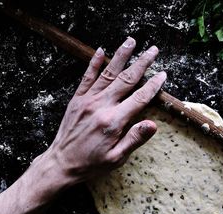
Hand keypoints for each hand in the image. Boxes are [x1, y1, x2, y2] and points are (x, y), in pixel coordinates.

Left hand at [42, 37, 165, 185]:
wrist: (61, 163)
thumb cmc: (91, 163)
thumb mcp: (117, 158)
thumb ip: (135, 139)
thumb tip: (152, 125)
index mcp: (113, 121)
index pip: (139, 98)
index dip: (153, 86)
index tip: (162, 75)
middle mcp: (101, 106)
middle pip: (126, 80)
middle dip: (142, 63)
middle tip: (153, 50)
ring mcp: (87, 100)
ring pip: (108, 73)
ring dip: (121, 56)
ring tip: (131, 41)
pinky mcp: (77, 100)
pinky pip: (87, 77)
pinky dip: (94, 63)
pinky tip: (101, 51)